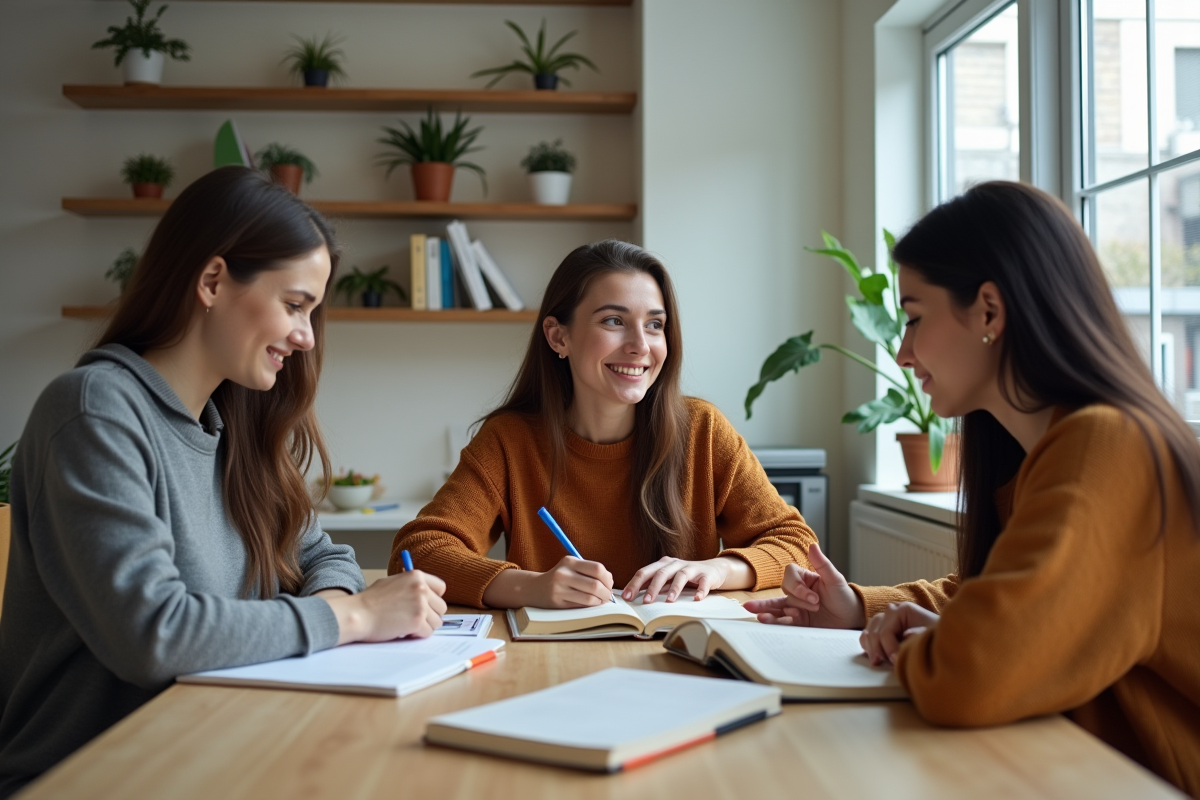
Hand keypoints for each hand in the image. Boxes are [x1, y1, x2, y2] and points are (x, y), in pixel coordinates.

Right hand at [324, 570, 446, 644]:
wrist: (358, 613)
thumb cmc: (370, 600)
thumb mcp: (392, 582)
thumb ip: (410, 585)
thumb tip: (424, 591)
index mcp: (416, 576)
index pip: (440, 587)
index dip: (434, 598)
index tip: (427, 605)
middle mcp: (421, 589)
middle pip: (441, 607)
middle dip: (430, 615)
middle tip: (416, 619)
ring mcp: (420, 605)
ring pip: (437, 621)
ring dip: (425, 626)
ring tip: (408, 626)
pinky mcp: (417, 622)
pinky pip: (427, 632)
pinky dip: (417, 635)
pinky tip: (405, 631)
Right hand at [531, 556, 613, 607]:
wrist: (535, 588)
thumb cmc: (560, 578)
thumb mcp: (571, 568)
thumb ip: (589, 571)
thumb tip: (610, 582)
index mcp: (570, 561)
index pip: (597, 568)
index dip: (608, 578)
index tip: (610, 584)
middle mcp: (563, 573)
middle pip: (595, 585)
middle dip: (607, 592)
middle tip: (608, 596)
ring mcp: (559, 588)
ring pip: (590, 597)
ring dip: (600, 601)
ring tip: (601, 600)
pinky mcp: (558, 602)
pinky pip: (581, 605)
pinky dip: (592, 606)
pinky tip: (592, 604)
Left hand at [622, 556, 750, 602]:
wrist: (712, 570)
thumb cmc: (685, 576)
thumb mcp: (667, 578)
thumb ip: (652, 584)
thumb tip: (630, 595)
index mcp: (663, 564)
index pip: (645, 572)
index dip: (635, 583)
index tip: (626, 597)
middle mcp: (675, 564)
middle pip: (661, 573)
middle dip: (652, 587)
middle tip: (645, 601)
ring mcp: (691, 568)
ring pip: (680, 576)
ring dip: (674, 589)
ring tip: (669, 602)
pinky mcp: (706, 575)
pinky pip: (703, 582)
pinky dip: (700, 590)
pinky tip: (696, 599)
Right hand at [742, 542, 864, 628]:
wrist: (851, 618)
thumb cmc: (843, 596)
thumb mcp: (835, 579)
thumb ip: (822, 564)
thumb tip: (812, 545)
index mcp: (805, 579)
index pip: (790, 576)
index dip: (798, 586)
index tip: (815, 597)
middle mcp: (798, 592)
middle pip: (784, 591)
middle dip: (795, 600)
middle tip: (806, 608)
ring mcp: (796, 607)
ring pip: (777, 606)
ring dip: (766, 610)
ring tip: (757, 614)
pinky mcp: (797, 622)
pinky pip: (783, 621)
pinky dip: (775, 621)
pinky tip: (765, 620)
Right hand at [860, 601, 939, 665]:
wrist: (941, 634)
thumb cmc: (936, 635)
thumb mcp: (932, 634)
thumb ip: (920, 634)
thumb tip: (906, 635)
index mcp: (902, 610)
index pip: (885, 632)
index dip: (889, 649)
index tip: (896, 662)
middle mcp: (891, 610)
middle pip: (874, 633)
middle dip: (879, 651)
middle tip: (888, 665)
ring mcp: (885, 617)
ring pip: (869, 633)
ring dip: (872, 650)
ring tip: (880, 663)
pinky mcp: (882, 625)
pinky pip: (868, 635)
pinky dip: (869, 645)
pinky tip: (876, 656)